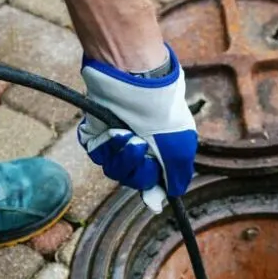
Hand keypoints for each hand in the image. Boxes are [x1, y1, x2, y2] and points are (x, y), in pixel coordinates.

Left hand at [77, 45, 196, 212]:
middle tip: (141, 147)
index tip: (151, 193)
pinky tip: (116, 130)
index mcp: (158, 151)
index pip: (150, 181)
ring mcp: (116, 141)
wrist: (137, 82)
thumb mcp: (181, 147)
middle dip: (136, 168)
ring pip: (113, 168)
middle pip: (131, 179)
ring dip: (122, 155)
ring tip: (128, 134)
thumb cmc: (163, 113)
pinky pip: (98, 153)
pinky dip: (107, 145)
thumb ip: (178, 175)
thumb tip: (171, 195)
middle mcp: (137, 148)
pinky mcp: (96, 133)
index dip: (149, 187)